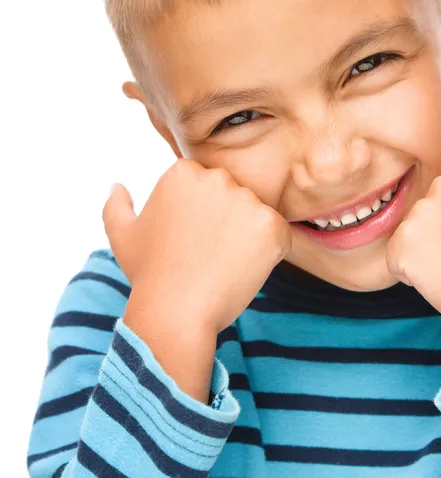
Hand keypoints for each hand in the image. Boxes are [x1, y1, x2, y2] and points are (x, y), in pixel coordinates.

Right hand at [102, 159, 290, 398]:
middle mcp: (217, 177)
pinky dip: (269, 253)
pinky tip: (245, 269)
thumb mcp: (122, 235)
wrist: (176, 312)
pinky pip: (279, 234)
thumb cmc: (149, 274)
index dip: (203, 216)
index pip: (208, 186)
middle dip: (227, 221)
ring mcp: (247, 200)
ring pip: (257, 215)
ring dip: (248, 236)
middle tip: (209, 253)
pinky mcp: (271, 225)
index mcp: (184, 172)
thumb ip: (116, 204)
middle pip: (235, 196)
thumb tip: (117, 186)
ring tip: (225, 263)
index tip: (192, 239)